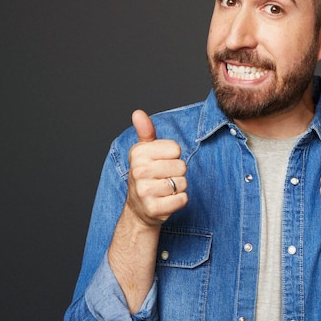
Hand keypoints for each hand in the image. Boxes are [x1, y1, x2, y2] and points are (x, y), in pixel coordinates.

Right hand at [125, 109, 187, 225]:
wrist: (138, 208)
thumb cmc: (146, 175)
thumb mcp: (144, 151)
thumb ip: (146, 131)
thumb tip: (138, 113)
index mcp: (139, 153)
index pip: (176, 148)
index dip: (173, 156)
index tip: (161, 162)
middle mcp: (139, 171)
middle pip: (181, 166)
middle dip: (177, 173)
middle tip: (163, 177)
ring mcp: (145, 191)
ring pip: (183, 183)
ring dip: (179, 187)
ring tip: (165, 189)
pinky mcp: (154, 208)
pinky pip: (182, 199)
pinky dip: (180, 200)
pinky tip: (167, 200)